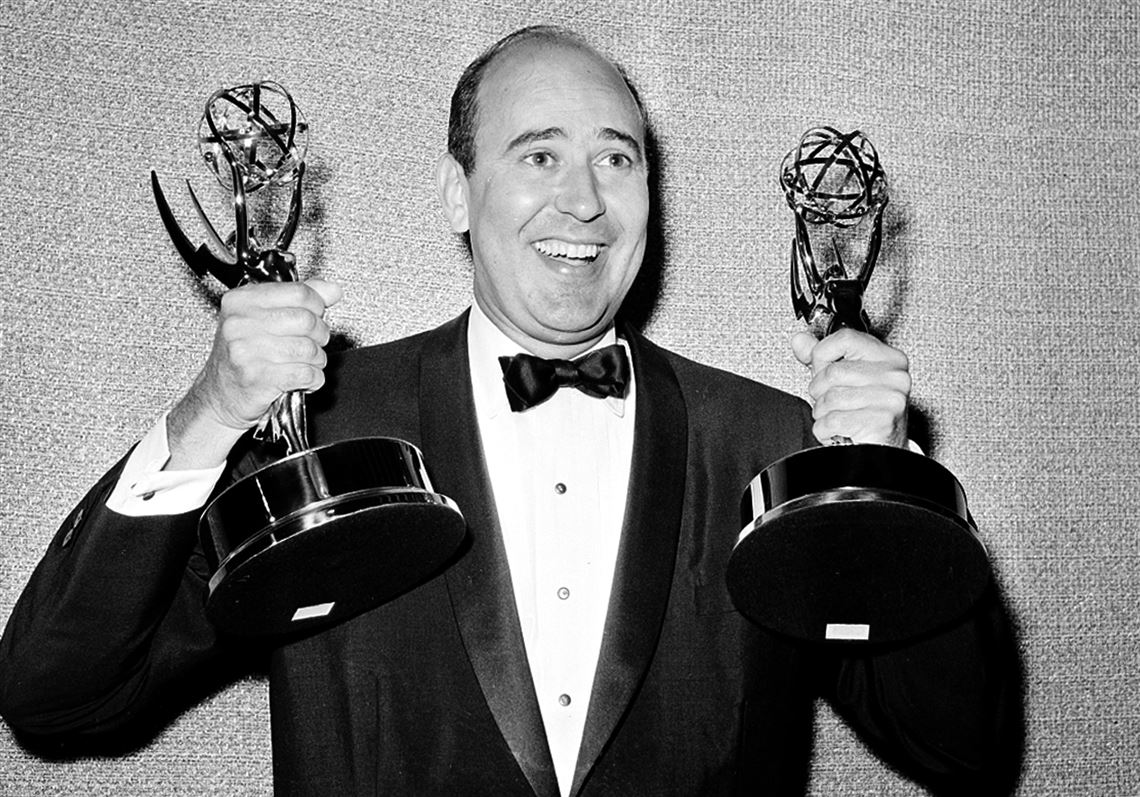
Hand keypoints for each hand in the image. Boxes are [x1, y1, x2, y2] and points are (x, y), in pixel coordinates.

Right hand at [167, 279, 342, 467]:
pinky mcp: (258, 378)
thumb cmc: (242, 357)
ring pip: (309, 349)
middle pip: (307, 320)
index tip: (315, 314)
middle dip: (319, 335)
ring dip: (316, 360)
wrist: (219, 396)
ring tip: (304, 363)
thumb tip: (332, 289)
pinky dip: (313, 379)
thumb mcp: (264, 318)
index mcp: (241, 300)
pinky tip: (302, 379)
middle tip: (311, 343)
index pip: (299, 292)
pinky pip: (306, 373)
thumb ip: (299, 300)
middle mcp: (239, 323)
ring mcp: (246, 351)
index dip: (317, 305)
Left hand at [790, 327, 909, 447]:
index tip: (821, 367)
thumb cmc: (864, 414)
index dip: (822, 354)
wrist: (881, 448)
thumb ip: (821, 358)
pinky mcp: (882, 421)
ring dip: (823, 413)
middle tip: (832, 402)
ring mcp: (891, 398)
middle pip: (833, 372)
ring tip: (837, 416)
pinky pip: (833, 420)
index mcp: (889, 358)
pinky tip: (837, 430)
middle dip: (820, 391)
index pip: (845, 339)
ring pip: (831, 397)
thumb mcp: (843, 379)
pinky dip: (825, 430)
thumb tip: (800, 340)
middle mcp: (895, 376)